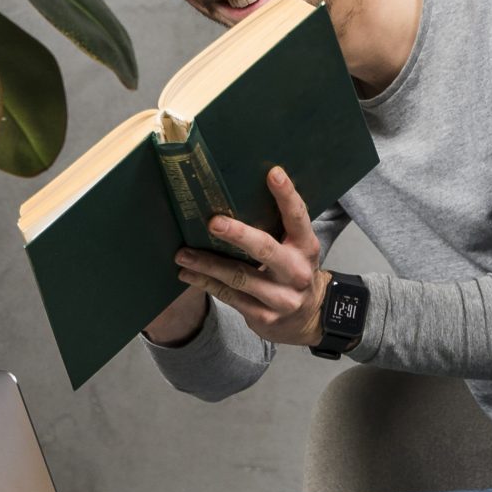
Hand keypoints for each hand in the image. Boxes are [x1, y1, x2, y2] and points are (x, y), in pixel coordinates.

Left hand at [171, 167, 328, 347]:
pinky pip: (229, 296)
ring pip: (238, 277)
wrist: (310, 318)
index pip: (298, 217)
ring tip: (182, 254)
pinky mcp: (263, 316)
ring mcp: (280, 297)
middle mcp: (296, 271)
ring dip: (207, 264)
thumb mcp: (296, 249)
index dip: (287, 195)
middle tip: (213, 222)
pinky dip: (206, 283)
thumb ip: (277, 228)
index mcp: (306, 247)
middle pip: (264, 249)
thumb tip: (236, 194)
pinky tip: (188, 273)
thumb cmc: (294, 271)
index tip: (273, 173)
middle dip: (237, 235)